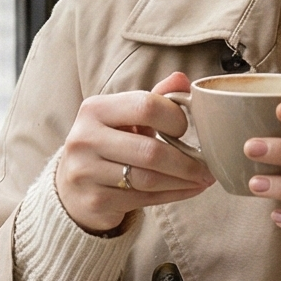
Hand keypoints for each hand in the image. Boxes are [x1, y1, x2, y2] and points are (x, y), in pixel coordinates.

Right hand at [55, 71, 212, 233]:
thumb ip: (153, 98)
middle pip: (150, 150)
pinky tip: (189, 190)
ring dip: (184, 180)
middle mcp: (85, 139)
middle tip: (208, 166)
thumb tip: (182, 79)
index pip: (145, 106)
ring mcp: (86, 172)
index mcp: (94, 109)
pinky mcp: (94, 200)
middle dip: (187, 161)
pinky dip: (173, 195)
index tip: (186, 129)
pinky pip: (143, 199)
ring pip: (149, 179)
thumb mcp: (125, 118)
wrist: (72, 187)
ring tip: (204, 179)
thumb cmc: (107, 145)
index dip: (174, 117)